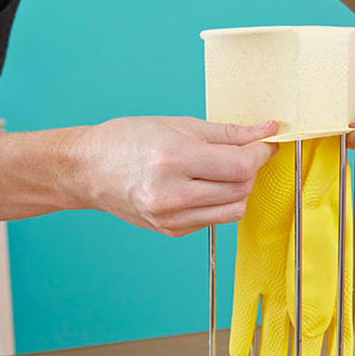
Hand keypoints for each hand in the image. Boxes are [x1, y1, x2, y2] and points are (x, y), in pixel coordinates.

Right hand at [65, 116, 278, 236]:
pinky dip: (218, 202)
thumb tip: (265, 131)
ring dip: (239, 189)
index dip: (260, 153)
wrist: (89, 170)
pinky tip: (201, 187)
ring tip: (222, 172)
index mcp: (174, 159)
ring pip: (234, 210)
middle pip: (241, 189)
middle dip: (251, 169)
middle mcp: (172, 194)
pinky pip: (214, 219)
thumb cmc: (128, 140)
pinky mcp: (171, 231)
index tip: (264, 143)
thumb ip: (226, 132)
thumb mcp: (178, 125)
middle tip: (242, 154)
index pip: (240, 166)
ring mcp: (171, 218)